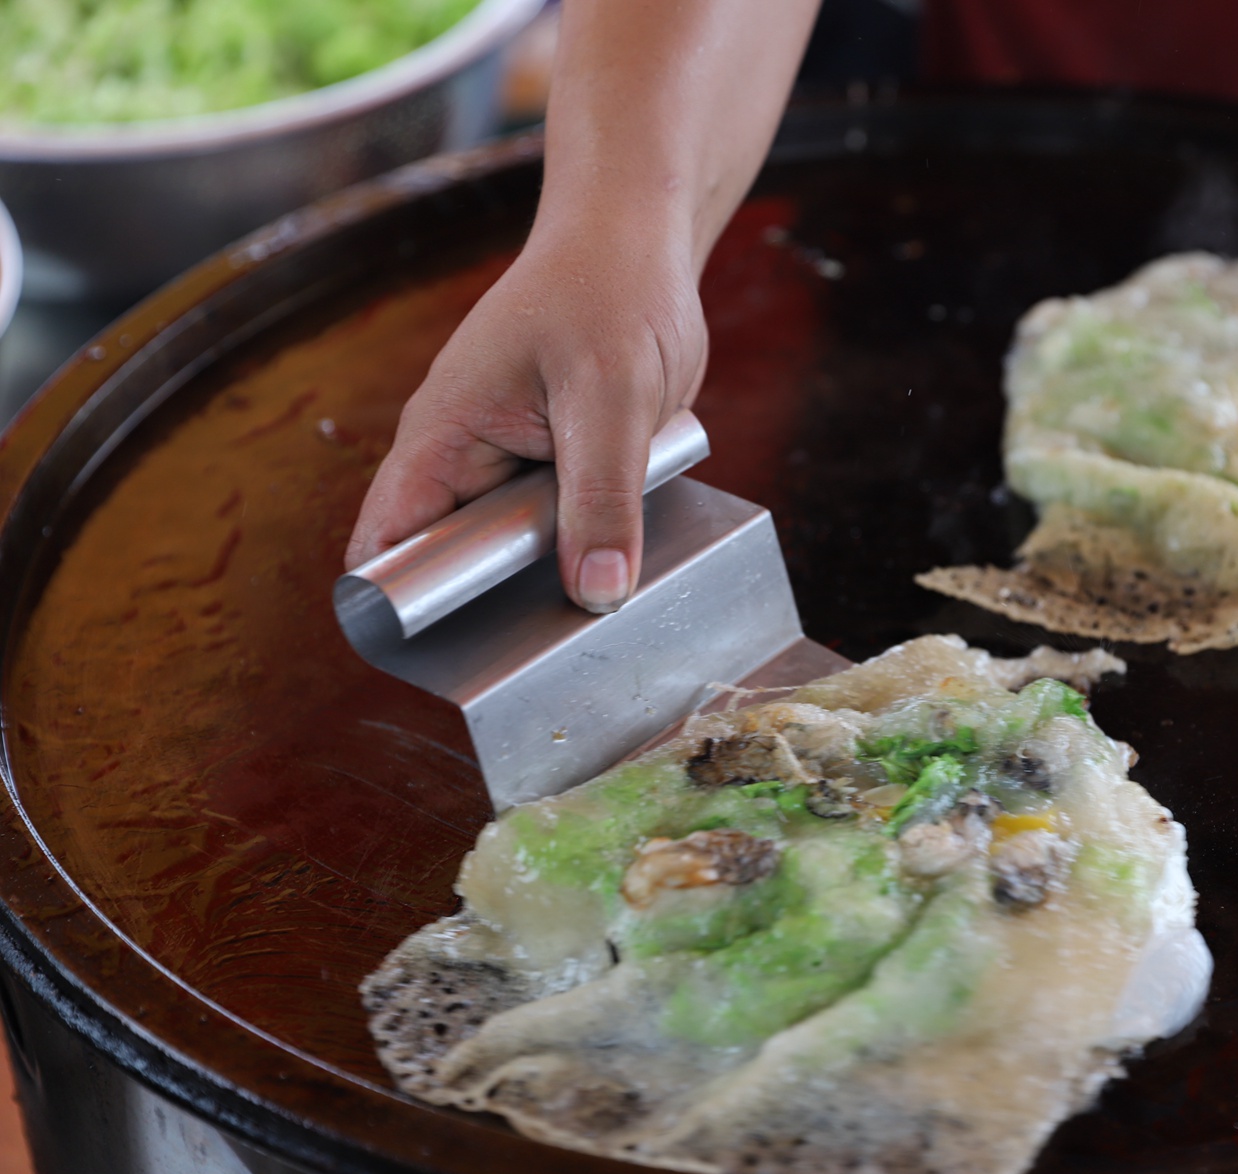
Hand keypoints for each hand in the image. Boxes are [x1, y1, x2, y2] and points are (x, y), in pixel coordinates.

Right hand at [344, 217, 706, 612]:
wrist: (641, 244)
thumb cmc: (608, 291)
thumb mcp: (609, 397)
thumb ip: (602, 497)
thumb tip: (597, 593)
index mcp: (442, 438)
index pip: (390, 542)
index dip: (404, 604)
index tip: (453, 659)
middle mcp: (466, 458)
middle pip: (457, 562)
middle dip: (500, 602)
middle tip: (557, 643)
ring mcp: (513, 465)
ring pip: (519, 553)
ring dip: (557, 573)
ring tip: (601, 607)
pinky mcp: (561, 468)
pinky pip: (566, 528)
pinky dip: (593, 544)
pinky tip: (628, 562)